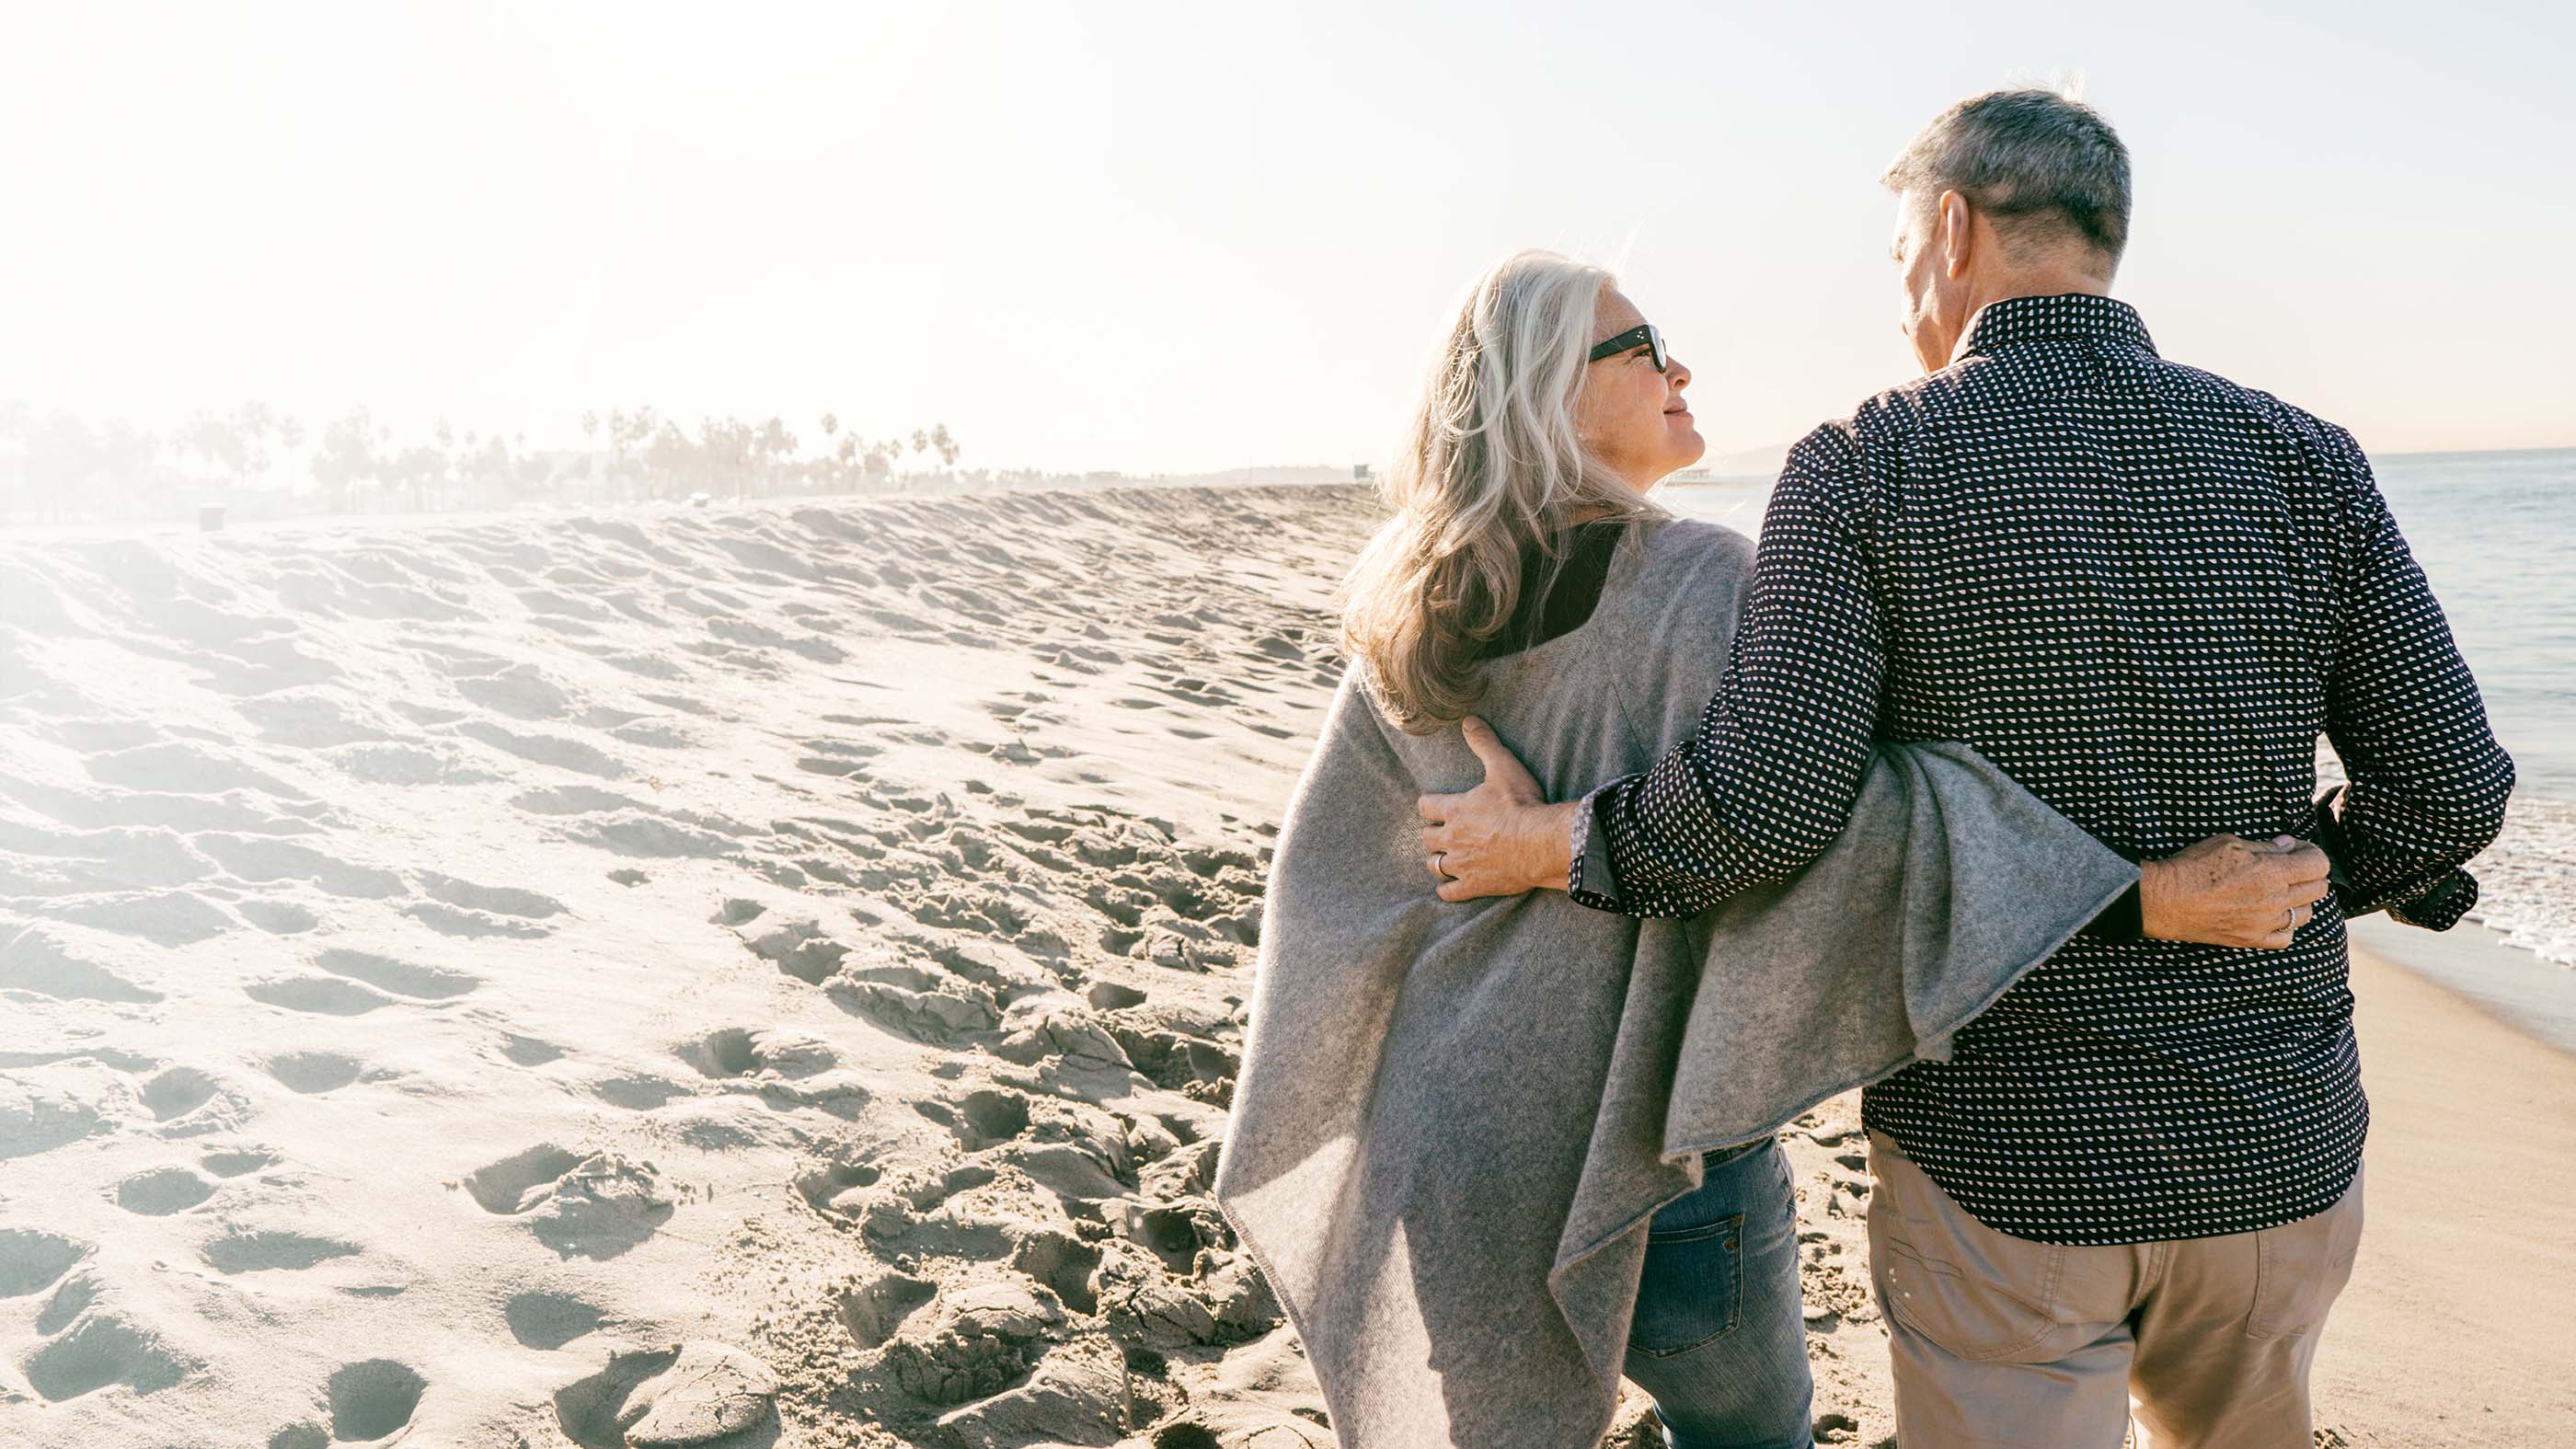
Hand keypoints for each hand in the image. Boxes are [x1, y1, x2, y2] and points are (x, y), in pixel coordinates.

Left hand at [1415, 717, 1576, 901]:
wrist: (1541, 842)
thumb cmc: (1522, 804)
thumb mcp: (1503, 766)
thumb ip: (1484, 743)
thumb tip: (1468, 720)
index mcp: (1456, 810)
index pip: (1426, 806)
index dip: (1428, 805)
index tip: (1432, 805)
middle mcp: (1452, 838)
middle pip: (1427, 839)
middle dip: (1432, 835)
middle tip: (1440, 834)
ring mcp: (1461, 864)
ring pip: (1435, 866)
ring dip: (1437, 862)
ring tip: (1444, 859)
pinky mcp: (1474, 885)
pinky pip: (1450, 893)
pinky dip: (1448, 891)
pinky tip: (1450, 889)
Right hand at [2140, 835, 2334, 948]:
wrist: (2165, 900)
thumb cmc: (2193, 867)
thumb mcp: (2229, 843)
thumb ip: (2264, 846)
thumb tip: (2287, 846)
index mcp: (2272, 872)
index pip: (2318, 864)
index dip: (2311, 851)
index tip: (2296, 849)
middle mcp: (2275, 900)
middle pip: (2319, 889)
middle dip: (2310, 873)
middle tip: (2291, 866)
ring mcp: (2265, 923)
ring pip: (2306, 914)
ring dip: (2300, 899)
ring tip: (2282, 891)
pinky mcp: (2252, 940)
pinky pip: (2286, 938)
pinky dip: (2286, 926)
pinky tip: (2273, 915)